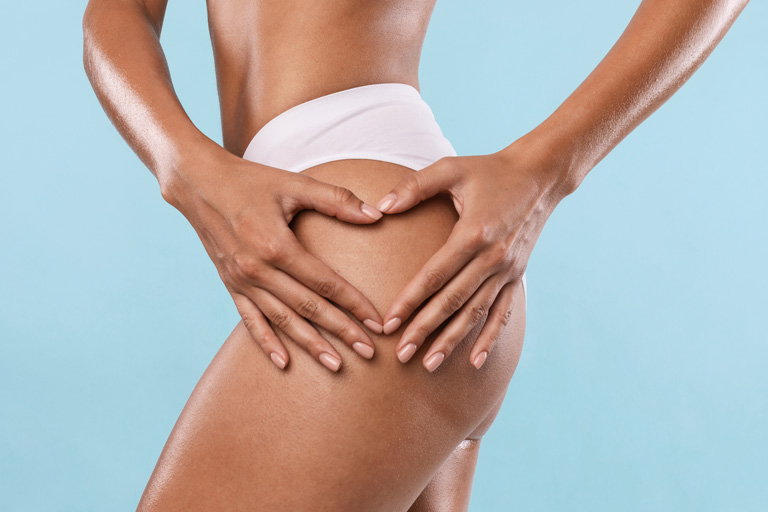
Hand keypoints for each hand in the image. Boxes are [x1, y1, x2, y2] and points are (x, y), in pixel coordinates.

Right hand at [164, 148, 385, 371]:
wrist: (198, 183)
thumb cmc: (250, 180)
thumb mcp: (295, 183)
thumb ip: (337, 199)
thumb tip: (377, 215)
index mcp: (277, 245)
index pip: (325, 282)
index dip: (354, 304)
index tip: (377, 323)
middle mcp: (258, 269)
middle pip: (308, 307)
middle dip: (341, 331)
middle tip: (369, 352)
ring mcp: (242, 281)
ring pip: (282, 320)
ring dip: (311, 344)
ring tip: (336, 365)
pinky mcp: (230, 285)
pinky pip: (250, 320)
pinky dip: (267, 342)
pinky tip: (283, 362)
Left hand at [373, 138, 570, 371]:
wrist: (539, 175)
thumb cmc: (489, 169)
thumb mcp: (450, 169)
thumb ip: (414, 186)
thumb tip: (380, 207)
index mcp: (473, 233)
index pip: (434, 275)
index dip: (409, 300)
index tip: (388, 322)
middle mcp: (492, 257)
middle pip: (452, 301)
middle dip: (424, 329)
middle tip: (401, 354)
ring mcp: (507, 269)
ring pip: (475, 312)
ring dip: (452, 340)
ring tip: (429, 364)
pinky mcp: (517, 275)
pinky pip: (502, 312)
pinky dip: (489, 337)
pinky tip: (476, 361)